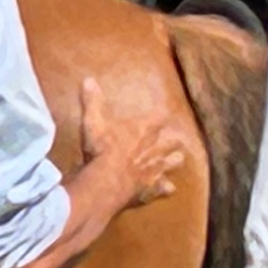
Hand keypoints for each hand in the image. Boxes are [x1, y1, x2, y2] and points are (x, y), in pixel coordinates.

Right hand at [79, 76, 186, 205]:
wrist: (107, 179)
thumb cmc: (102, 149)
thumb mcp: (93, 121)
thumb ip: (93, 101)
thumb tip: (88, 79)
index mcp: (142, 130)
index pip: (157, 119)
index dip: (160, 117)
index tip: (164, 114)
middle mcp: (153, 149)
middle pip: (169, 143)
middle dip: (172, 141)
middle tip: (176, 139)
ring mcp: (154, 169)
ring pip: (170, 163)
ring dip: (173, 162)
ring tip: (179, 159)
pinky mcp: (150, 188)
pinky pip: (162, 188)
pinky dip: (165, 188)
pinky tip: (170, 188)